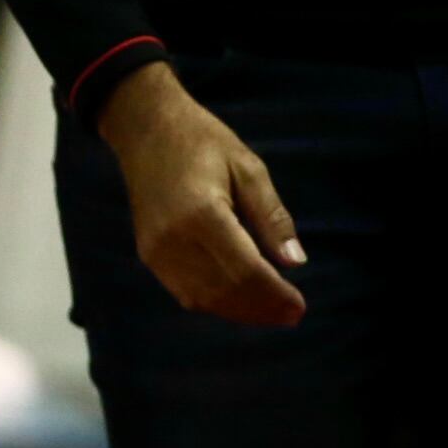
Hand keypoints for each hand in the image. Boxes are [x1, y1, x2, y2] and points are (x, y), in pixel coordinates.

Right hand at [95, 63, 306, 327]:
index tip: (299, 307)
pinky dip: (214, 303)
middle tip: (293, 316)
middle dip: (260, 309)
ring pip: (200, 298)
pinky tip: (240, 302)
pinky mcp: (148, 255)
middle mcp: (173, 241)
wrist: (147, 130)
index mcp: (202, 215)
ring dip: (238, 311)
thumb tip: (296, 262)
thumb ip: (272, 217)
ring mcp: (155, 252)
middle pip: (222, 290)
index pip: (244, 269)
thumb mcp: (250, 169)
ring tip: (273, 314)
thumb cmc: (204, 142)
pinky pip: (183, 291)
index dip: (273, 294)